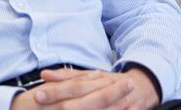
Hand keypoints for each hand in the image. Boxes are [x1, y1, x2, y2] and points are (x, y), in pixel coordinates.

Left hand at [8, 67, 157, 109]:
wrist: (142, 86)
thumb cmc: (111, 82)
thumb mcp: (91, 76)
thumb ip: (68, 76)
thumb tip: (44, 74)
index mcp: (96, 80)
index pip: (73, 86)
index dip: (56, 90)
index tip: (38, 94)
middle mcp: (106, 91)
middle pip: (83, 99)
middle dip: (63, 103)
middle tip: (42, 102)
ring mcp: (119, 105)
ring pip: (100, 109)